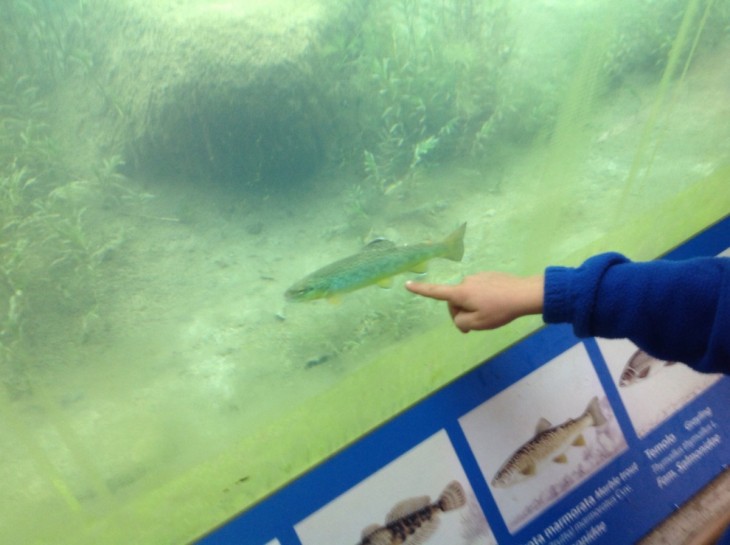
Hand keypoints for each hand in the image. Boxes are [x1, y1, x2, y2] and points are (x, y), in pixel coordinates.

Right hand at [405, 272, 543, 332]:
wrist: (524, 294)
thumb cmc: (499, 311)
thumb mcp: (477, 323)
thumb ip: (461, 322)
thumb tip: (459, 316)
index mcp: (460, 293)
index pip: (436, 292)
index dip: (420, 290)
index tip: (407, 284)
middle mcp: (466, 282)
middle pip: (455, 300)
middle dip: (462, 312)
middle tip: (475, 326)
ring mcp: (478, 277)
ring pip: (469, 296)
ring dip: (474, 306)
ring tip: (490, 314)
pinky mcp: (489, 276)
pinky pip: (480, 290)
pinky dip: (483, 298)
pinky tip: (497, 304)